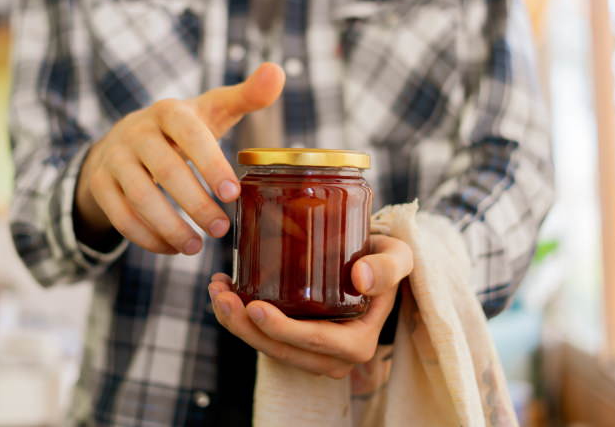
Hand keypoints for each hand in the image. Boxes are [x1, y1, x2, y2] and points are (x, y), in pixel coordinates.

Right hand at [75, 63, 285, 253]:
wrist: (126, 139)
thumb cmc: (183, 129)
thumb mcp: (213, 110)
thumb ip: (247, 95)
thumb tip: (277, 71)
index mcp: (170, 111)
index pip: (190, 135)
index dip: (211, 164)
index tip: (233, 194)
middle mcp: (137, 131)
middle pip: (166, 171)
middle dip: (196, 205)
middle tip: (222, 229)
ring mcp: (114, 158)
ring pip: (140, 198)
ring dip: (170, 228)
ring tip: (198, 247)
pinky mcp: (100, 184)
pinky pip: (121, 217)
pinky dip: (148, 238)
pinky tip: (173, 249)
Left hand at [208, 235, 412, 377]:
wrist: (377, 267)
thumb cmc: (384, 261)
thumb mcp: (397, 257)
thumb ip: (387, 266)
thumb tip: (361, 278)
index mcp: (357, 343)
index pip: (314, 342)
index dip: (281, 330)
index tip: (253, 307)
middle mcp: (333, 358)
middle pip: (281, 350)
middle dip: (244, 327)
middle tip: (221, 295)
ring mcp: (311, 353)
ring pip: (266, 347)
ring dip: (235, 323)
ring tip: (216, 290)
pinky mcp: (295, 342)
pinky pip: (263, 338)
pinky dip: (240, 318)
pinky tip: (225, 291)